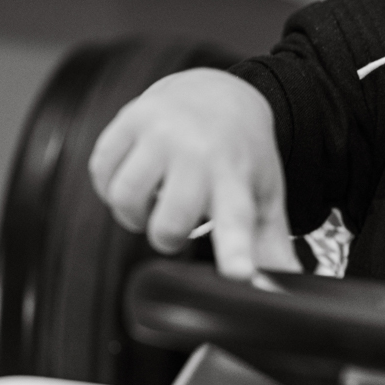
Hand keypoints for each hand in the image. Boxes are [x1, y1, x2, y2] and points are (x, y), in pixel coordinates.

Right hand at [88, 68, 297, 278]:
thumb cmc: (241, 154)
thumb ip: (270, 246)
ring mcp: (161, 133)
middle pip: (167, 225)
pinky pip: (102, 174)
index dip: (237, 252)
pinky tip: (138, 175)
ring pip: (125, 200)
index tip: (240, 275)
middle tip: (181, 219)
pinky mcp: (128, 121)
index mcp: (236, 177)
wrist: (218, 91)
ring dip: (135, 214)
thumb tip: (282, 292)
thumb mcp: (262, 194)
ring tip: (156, 198)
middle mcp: (199, 152)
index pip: (238, 221)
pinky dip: (112, 186)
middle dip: (168, 236)